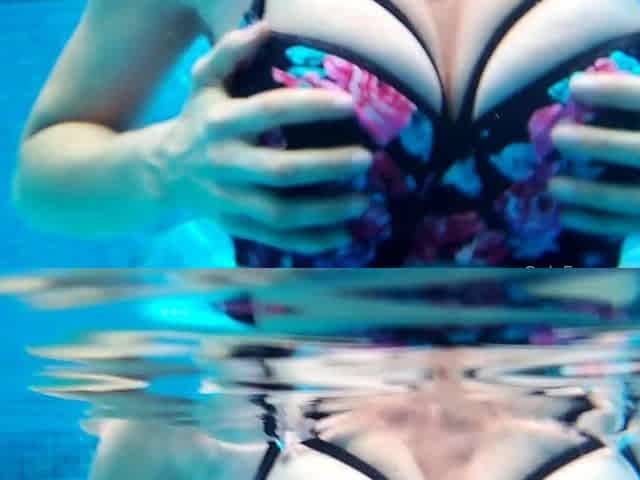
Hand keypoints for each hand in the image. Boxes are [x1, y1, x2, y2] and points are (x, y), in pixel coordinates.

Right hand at [155, 21, 371, 254]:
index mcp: (219, 123)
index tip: (349, 104)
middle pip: (279, 170)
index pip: (267, 111)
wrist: (159, 174)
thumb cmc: (195, 121)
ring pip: (280, 212)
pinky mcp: (235, 225)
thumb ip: (226, 53)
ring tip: (364, 202)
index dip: (308, 107)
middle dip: (326, 166)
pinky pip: (274, 238)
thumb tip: (263, 28)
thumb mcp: (202, 83)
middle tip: (366, 160)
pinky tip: (343, 235)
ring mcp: (229, 200)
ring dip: (324, 211)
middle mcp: (224, 163)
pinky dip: (309, 242)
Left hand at [550, 73, 639, 235]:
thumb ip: (633, 91)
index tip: (574, 85)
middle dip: (600, 144)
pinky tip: (565, 215)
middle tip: (557, 136)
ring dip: (591, 193)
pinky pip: (630, 225)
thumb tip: (583, 80)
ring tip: (552, 185)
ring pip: (635, 197)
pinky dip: (598, 222)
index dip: (615, 91)